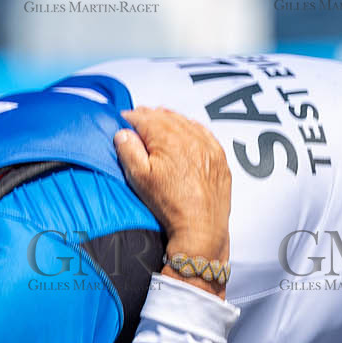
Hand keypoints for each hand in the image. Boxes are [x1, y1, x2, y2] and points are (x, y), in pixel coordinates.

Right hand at [114, 108, 231, 296]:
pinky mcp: (219, 156)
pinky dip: (191, 128)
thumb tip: (123, 134)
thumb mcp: (140, 179)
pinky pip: (204, 132)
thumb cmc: (170, 205)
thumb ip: (129, 152)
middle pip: (165, 117)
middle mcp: (191, 138)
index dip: (132, 117)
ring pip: (185, 122)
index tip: (124, 118)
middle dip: (149, 116)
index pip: (145, 118)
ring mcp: (207, 146)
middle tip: (138, 117)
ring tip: (159, 121)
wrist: (200, 226)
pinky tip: (186, 131)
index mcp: (169, 140)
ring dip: (170, 119)